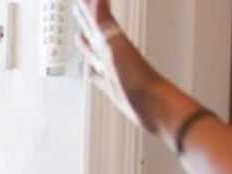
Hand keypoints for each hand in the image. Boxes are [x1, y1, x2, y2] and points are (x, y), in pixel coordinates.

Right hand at [74, 0, 196, 144]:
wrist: (153, 105)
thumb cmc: (138, 77)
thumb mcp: (117, 46)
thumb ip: (105, 22)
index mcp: (111, 42)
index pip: (96, 18)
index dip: (88, 6)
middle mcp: (110, 53)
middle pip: (94, 32)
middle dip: (86, 19)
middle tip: (78, 7)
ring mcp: (110, 69)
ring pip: (94, 52)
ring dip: (86, 44)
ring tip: (79, 36)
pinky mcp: (111, 86)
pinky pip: (96, 74)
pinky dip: (90, 70)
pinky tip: (88, 70)